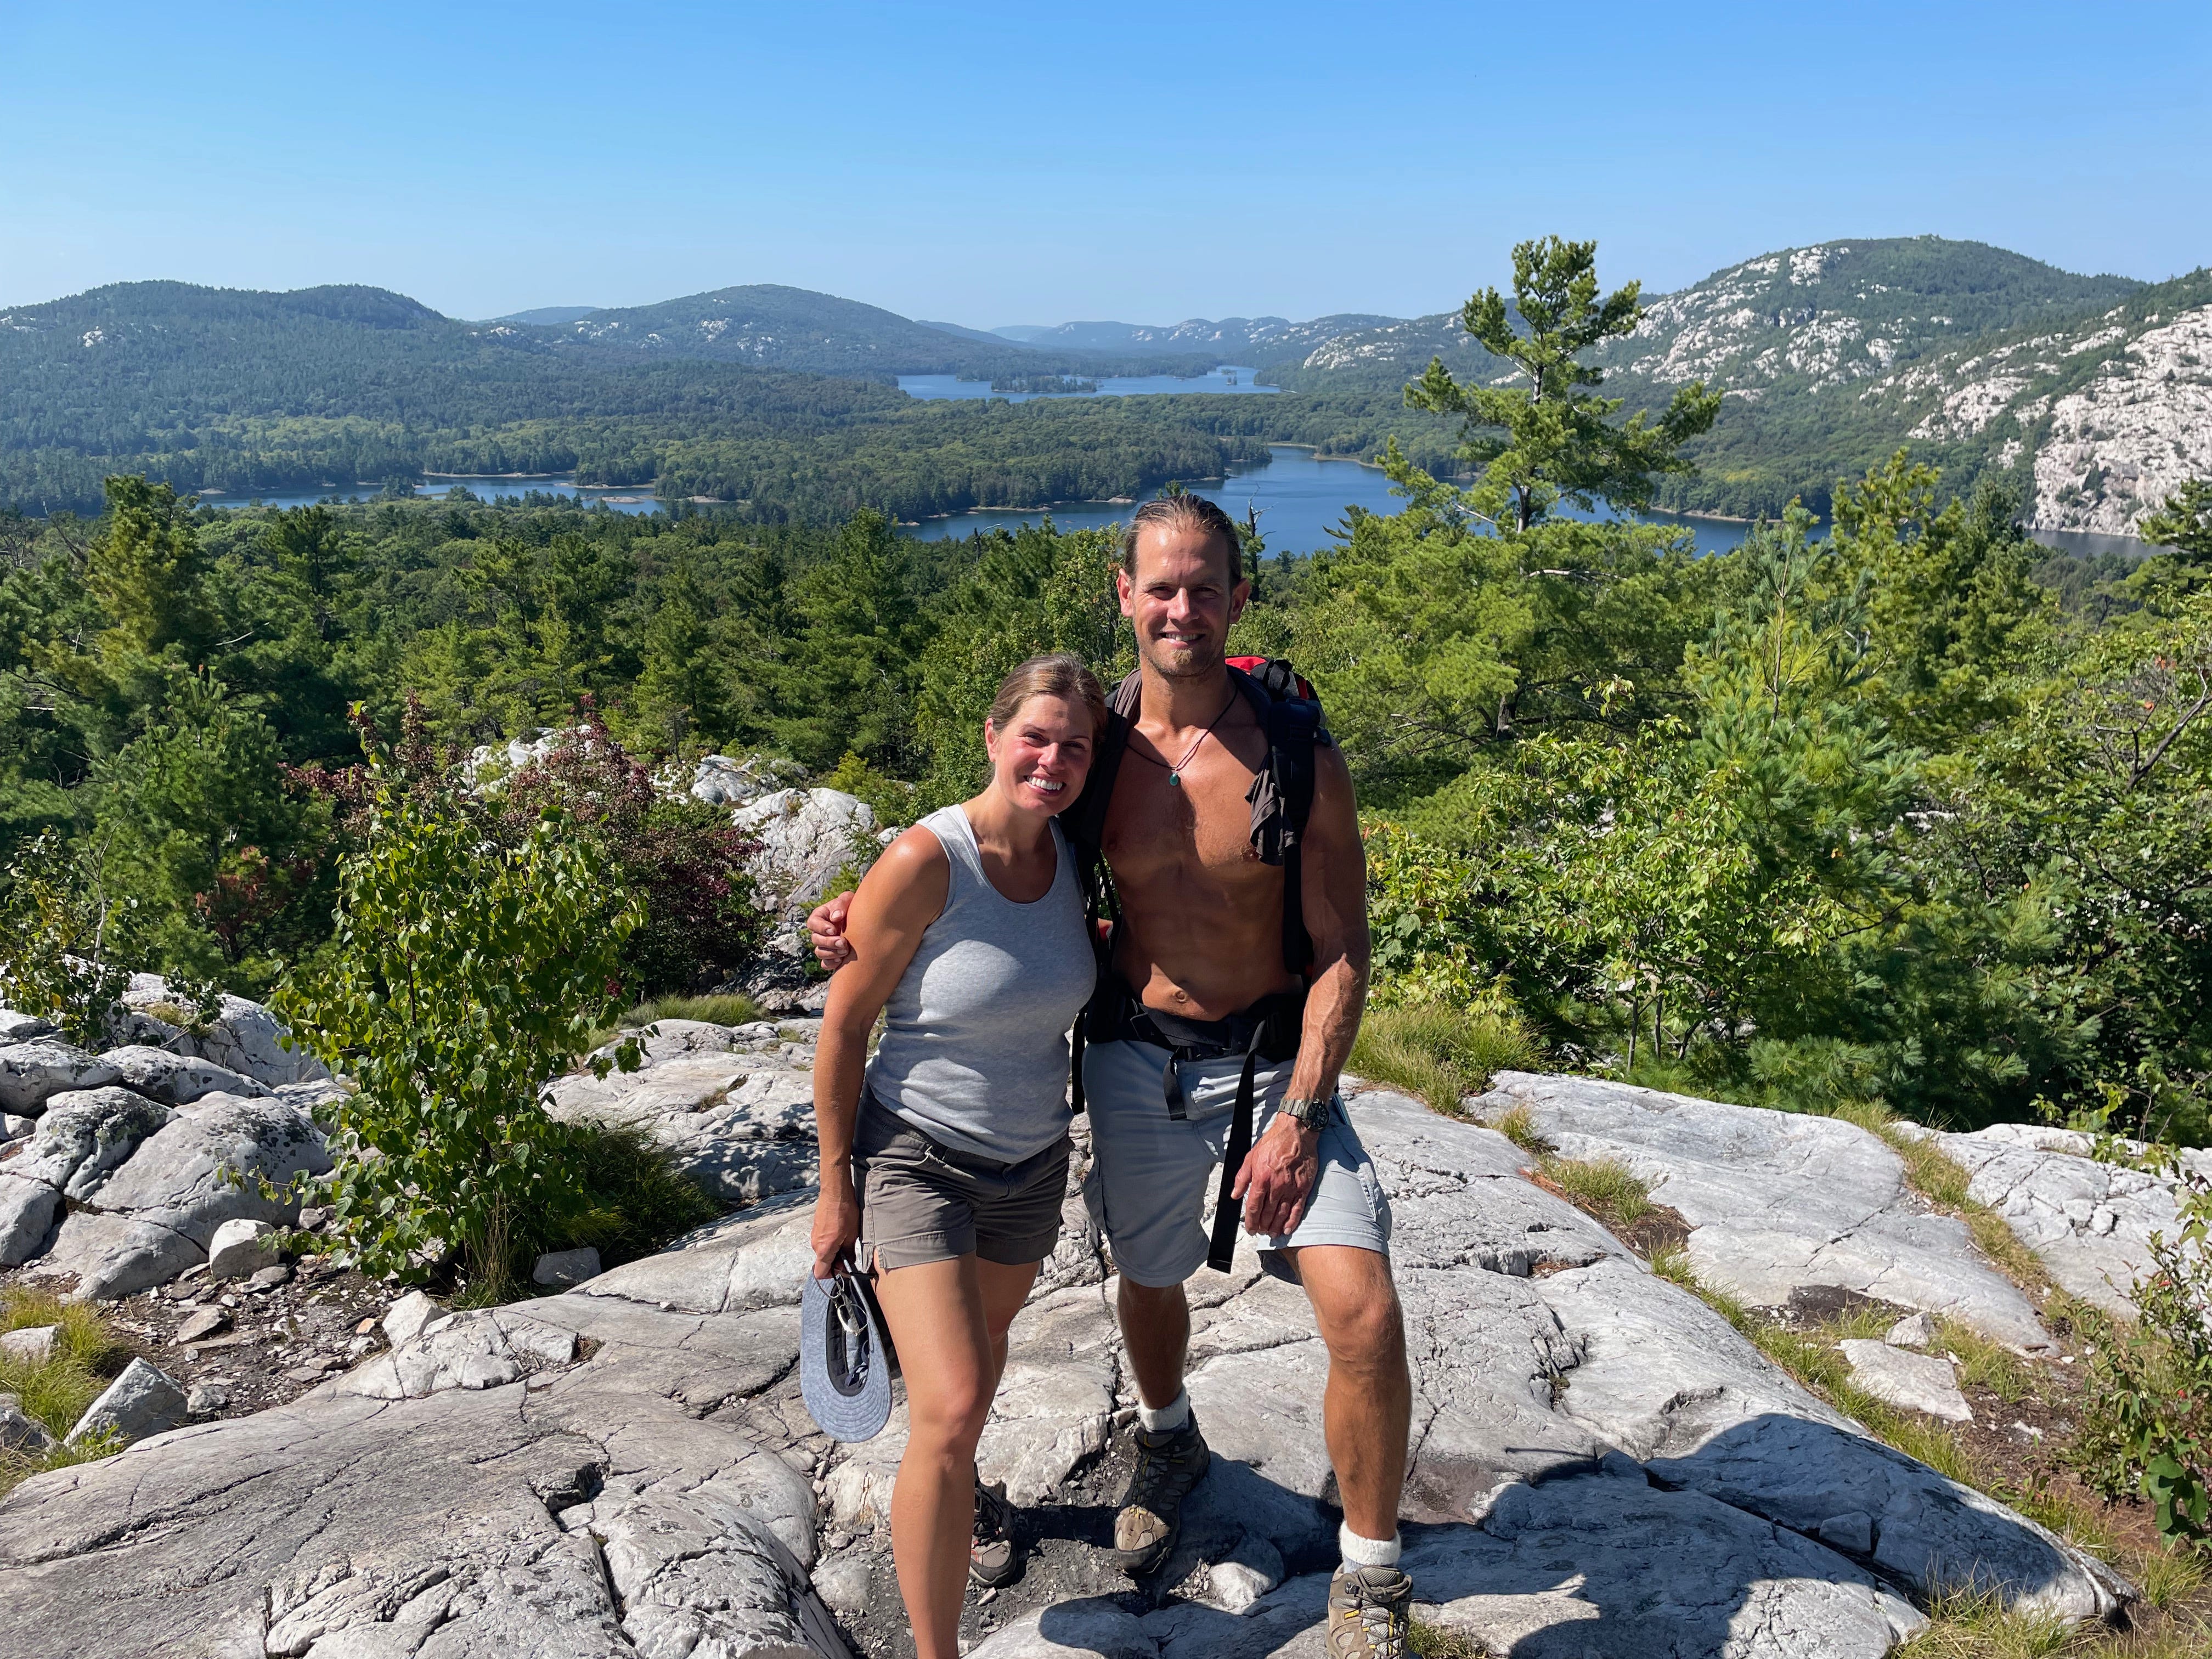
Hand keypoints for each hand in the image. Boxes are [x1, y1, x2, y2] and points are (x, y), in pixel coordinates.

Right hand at [808, 891, 856, 971]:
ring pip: (820, 952)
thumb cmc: (853, 906)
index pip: (812, 923)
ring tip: (845, 951)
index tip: (833, 929)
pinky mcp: (831, 956)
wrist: (865, 921)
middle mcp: (820, 932)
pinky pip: (825, 964)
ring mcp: (825, 945)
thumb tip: (835, 918)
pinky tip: (841, 961)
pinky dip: (831, 963)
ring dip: (831, 953)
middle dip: (829, 942)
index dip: (821, 928)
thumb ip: (841, 904)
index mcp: (820, 917)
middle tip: (843, 942)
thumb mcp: (847, 899)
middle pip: (816, 940)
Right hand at [811, 1177, 861, 1278]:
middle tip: (849, 1253)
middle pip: (823, 1262)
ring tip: (847, 1239)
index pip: (820, 1273)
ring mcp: (814, 1235)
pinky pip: (822, 1241)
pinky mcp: (816, 1228)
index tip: (843, 1268)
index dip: (832, 1274)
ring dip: (834, 1251)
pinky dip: (830, 1242)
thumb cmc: (845, 1212)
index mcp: (824, 1249)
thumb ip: (849, 1252)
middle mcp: (815, 1244)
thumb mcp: (852, 1235)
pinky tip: (841, 1231)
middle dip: (835, 1262)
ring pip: (823, 1251)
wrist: (835, 1192)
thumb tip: (849, 1263)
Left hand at [1231, 1117, 1320, 1237]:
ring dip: (1275, 1226)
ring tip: (1271, 1233)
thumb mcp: (1251, 1157)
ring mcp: (1291, 1188)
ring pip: (1281, 1214)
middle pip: (1267, 1213)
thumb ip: (1242, 1178)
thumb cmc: (1274, 1142)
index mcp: (1261, 1178)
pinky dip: (1292, 1222)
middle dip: (1262, 1225)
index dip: (1251, 1221)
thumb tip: (1235, 1194)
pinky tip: (1286, 1229)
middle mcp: (1276, 1186)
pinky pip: (1297, 1209)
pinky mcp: (1304, 1188)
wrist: (1296, 1132)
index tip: (1250, 1229)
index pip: (1254, 1207)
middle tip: (1260, 1231)